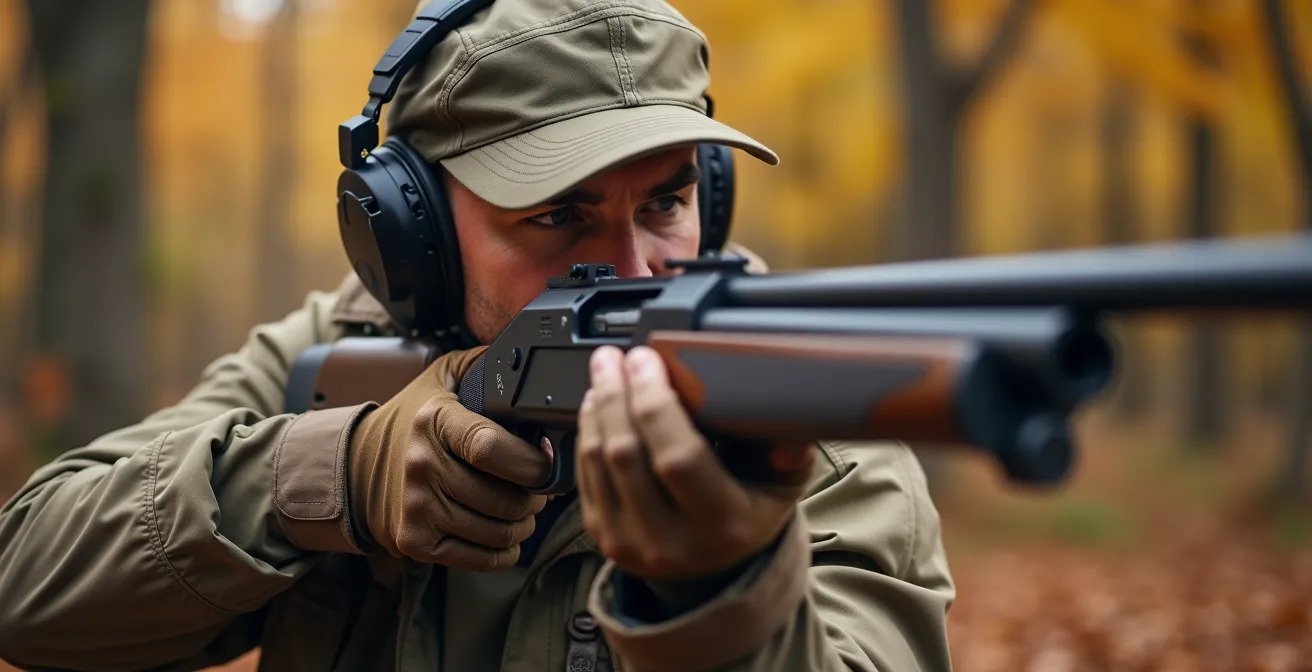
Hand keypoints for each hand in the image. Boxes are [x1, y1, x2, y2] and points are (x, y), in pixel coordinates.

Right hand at [346, 346, 550, 569]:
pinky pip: (483, 558)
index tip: (545, 461)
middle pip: (506, 498)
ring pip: (500, 531)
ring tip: (520, 507)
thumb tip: (528, 355)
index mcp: (434, 421)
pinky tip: (502, 532)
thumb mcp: (442, 379)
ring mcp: (417, 508)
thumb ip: (485, 363)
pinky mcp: (416, 541)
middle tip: (536, 488)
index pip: (491, 448)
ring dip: (523, 523)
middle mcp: (422, 466)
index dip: (532, 461)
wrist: (356, 468)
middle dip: (536, 497)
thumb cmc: (412, 423)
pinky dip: (505, 550)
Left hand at [576, 345, 815, 583]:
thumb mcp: (782, 485)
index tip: (649, 360)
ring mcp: (630, 543)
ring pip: (598, 460)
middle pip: (627, 455)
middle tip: (618, 357)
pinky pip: (583, 474)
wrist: (714, 564)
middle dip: (618, 394)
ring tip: (607, 372)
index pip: (678, 458)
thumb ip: (792, 454)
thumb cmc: (749, 508)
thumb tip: (793, 435)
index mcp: (722, 524)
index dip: (655, 403)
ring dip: (599, 407)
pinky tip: (598, 404)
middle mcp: (672, 541)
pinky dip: (587, 430)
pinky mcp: (602, 536)